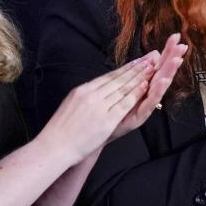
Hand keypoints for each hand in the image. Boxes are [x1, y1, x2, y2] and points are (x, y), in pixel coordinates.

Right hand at [41, 57, 155, 163]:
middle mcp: (91, 94)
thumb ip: (86, 95)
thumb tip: (96, 88)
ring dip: (139, 77)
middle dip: (136, 68)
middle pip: (118, 79)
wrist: (54, 146)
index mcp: (83, 90)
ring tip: (151, 68)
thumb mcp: (71, 104)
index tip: (137, 61)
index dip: (125, 68)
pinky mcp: (106, 120)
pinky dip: (135, 94)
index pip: (108, 76)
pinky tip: (145, 86)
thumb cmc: (61, 129)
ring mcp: (99, 107)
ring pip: (123, 88)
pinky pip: (124, 104)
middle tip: (149, 59)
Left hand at [109, 33, 188, 141]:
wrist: (100, 130)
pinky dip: (156, 92)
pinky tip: (161, 81)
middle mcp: (149, 92)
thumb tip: (155, 53)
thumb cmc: (114, 108)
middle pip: (163, 72)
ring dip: (168, 73)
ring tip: (176, 60)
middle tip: (182, 46)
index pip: (159, 63)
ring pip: (160, 86)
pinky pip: (150, 103)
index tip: (176, 36)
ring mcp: (145, 104)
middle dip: (173, 59)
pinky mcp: (140, 116)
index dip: (167, 50)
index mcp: (146, 83)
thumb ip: (141, 69)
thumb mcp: (128, 84)